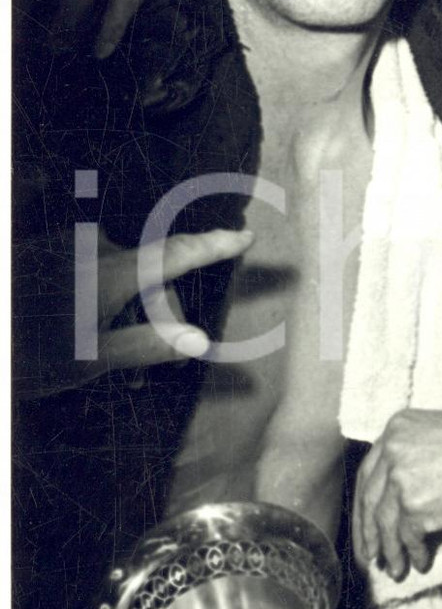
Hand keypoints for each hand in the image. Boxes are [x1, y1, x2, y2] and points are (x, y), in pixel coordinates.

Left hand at [16, 226, 252, 397]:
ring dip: (124, 311)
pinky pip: (89, 271)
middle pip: (148, 274)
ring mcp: (66, 246)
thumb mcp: (92, 360)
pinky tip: (85, 336)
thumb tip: (201, 340)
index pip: (178, 253)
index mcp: (114, 271)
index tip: (245, 236)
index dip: (214, 246)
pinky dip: (98, 300)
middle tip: (149, 372)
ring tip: (109, 365)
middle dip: (156, 314)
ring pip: (118, 275)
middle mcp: (94, 248)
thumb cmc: (30, 352)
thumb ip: (148, 345)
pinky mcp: (45, 249)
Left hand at [353, 410, 441, 580]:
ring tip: (395, 569)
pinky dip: (412, 553)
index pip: (369, 471)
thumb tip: (396, 489)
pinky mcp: (414, 505)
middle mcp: (392, 449)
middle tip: (371, 555)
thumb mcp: (441, 433)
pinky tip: (420, 563)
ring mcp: (400, 477)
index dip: (366, 503)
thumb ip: (414, 451)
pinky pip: (407, 537)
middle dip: (368, 532)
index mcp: (397, 426)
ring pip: (384, 523)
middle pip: (369, 498)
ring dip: (389, 550)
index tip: (365, 524)